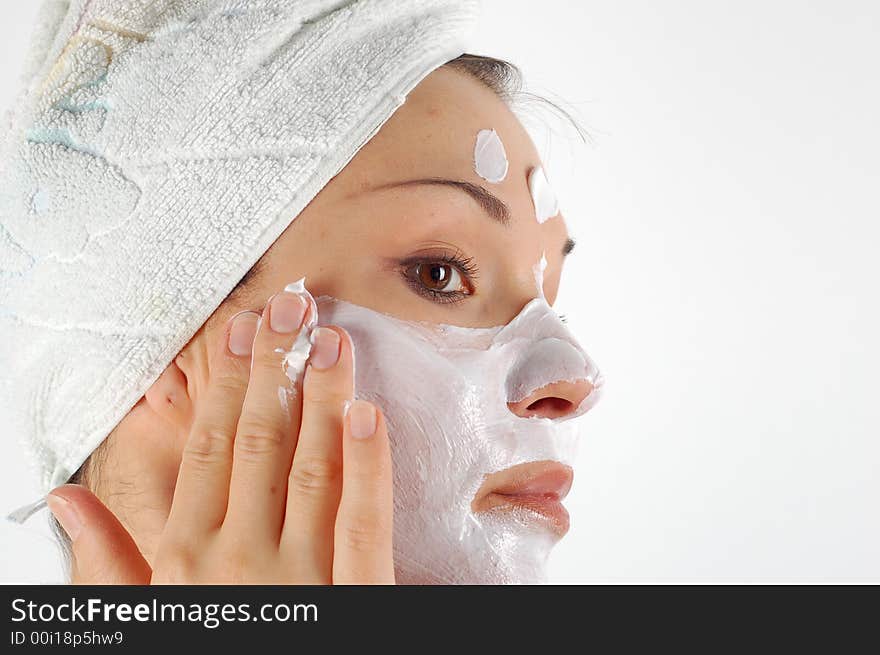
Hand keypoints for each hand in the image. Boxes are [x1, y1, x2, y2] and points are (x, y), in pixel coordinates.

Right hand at [46, 286, 393, 583]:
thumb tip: (62, 498)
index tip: (238, 331)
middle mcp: (240, 559)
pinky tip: (368, 412)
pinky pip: (363, 522)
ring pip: (312, 468)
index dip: (224, 384)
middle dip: (273, 369)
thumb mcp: (147, 616)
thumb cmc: (210, 651)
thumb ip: (105, 560)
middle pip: (257, 443)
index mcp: (187, 557)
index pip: (207, 450)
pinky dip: (367, 464)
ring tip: (331, 339)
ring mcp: (300, 577)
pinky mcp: (356, 597)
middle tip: (289, 306)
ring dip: (322, 397)